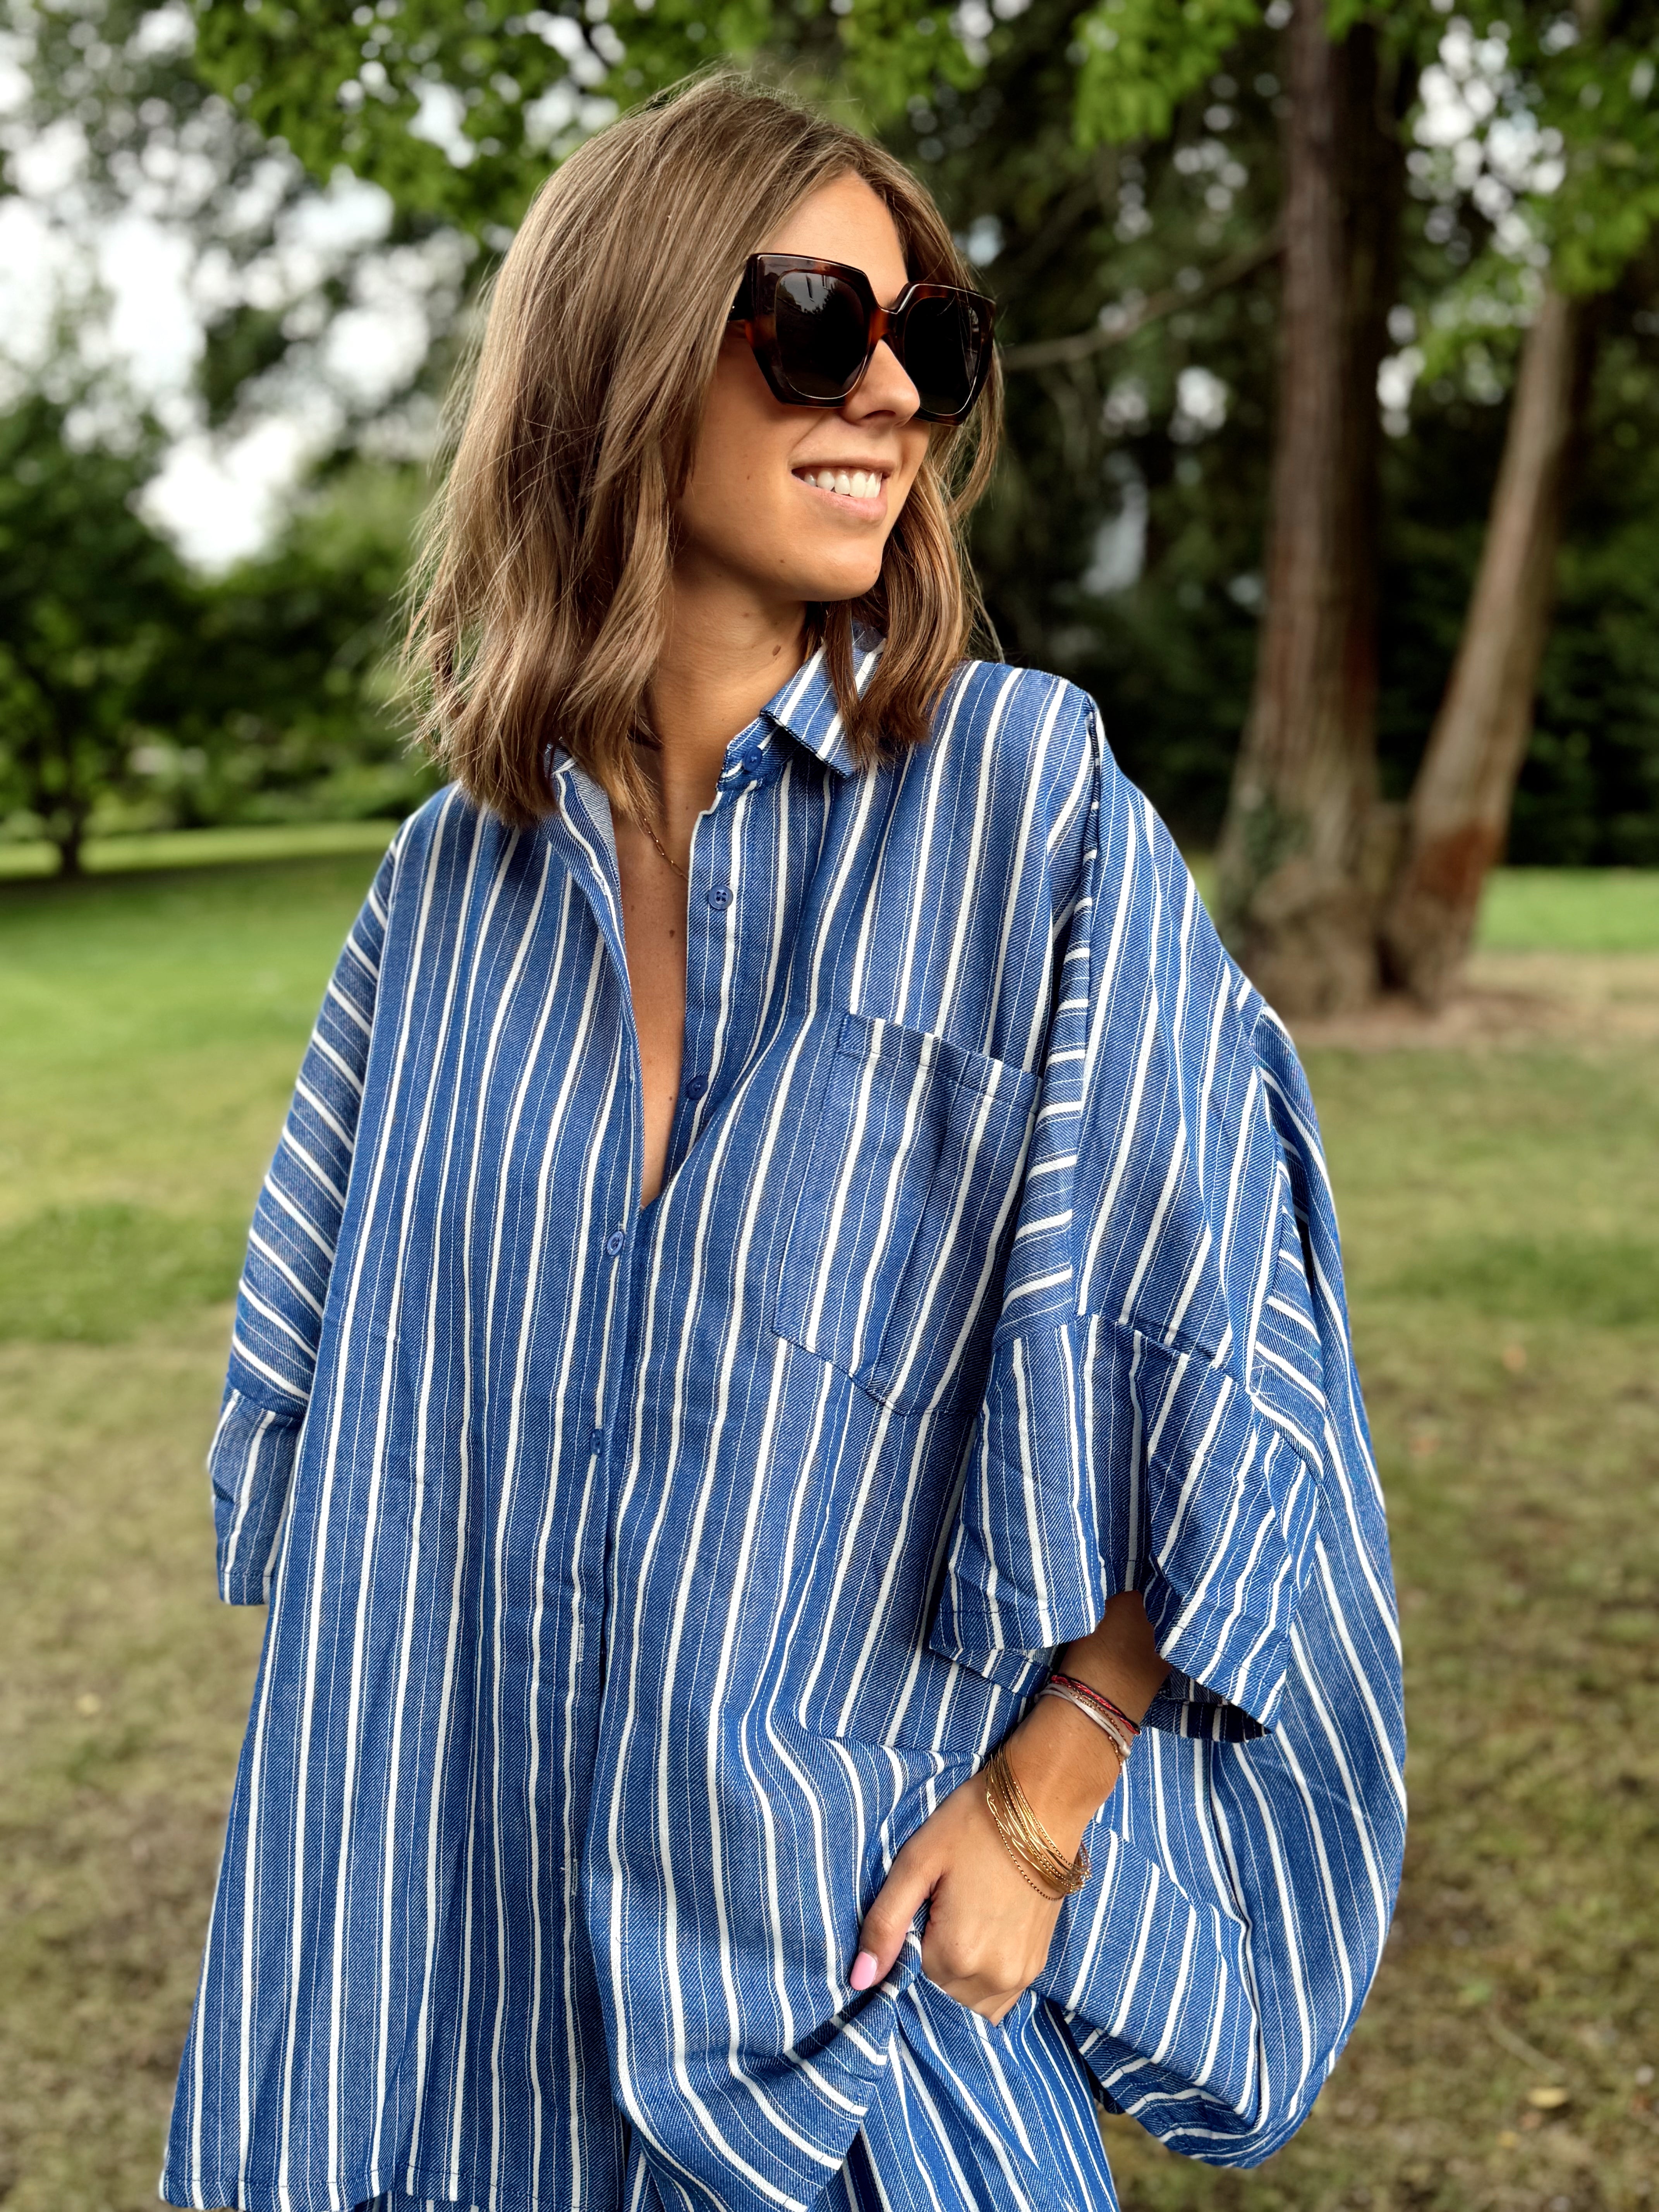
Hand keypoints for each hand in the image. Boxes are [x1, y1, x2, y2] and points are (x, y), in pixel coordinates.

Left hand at [845, 1594, 1168, 2024]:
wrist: (1052, 1785)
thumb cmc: (976, 1809)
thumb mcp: (918, 1854)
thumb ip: (882, 1919)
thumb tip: (855, 1979)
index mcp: (958, 1956)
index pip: (908, 1985)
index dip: (900, 1944)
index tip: (909, 1905)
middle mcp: (996, 1978)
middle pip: (939, 1996)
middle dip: (927, 1955)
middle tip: (936, 1892)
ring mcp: (1026, 1973)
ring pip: (971, 1995)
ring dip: (955, 1959)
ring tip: (959, 1895)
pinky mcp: (1044, 1958)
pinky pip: (1000, 1986)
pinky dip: (984, 1959)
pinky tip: (982, 1906)